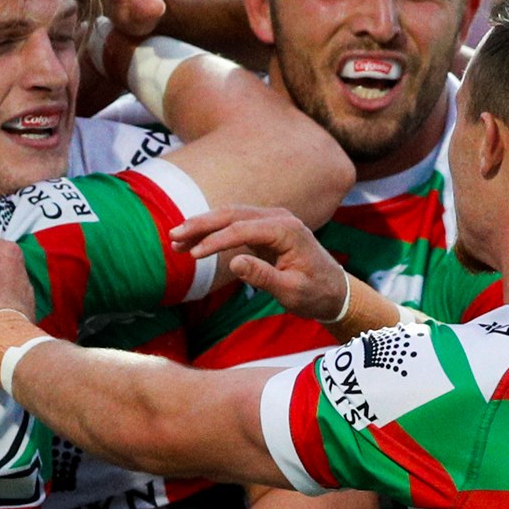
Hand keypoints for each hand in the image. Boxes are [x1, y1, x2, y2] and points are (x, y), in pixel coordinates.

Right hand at [170, 206, 347, 320]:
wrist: (335, 291)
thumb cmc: (316, 294)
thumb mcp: (291, 291)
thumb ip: (263, 276)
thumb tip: (234, 262)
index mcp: (287, 230)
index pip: (242, 229)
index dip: (215, 241)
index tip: (193, 255)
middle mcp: (280, 218)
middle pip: (232, 214)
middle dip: (201, 224)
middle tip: (173, 236)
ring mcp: (273, 221)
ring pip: (231, 216)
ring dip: (203, 226)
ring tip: (176, 239)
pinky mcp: (267, 229)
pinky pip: (236, 224)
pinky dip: (214, 231)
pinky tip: (195, 241)